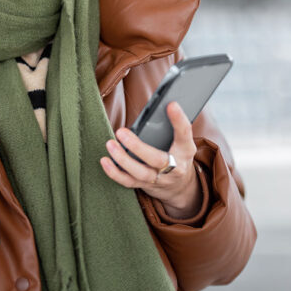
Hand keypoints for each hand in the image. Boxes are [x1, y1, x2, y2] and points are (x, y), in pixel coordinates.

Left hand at [100, 101, 201, 218]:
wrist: (180, 186)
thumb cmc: (177, 155)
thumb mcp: (182, 142)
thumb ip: (172, 128)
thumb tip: (157, 106)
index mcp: (185, 151)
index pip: (184, 134)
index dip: (179, 120)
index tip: (171, 104)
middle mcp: (174, 167)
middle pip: (157, 159)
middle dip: (137, 147)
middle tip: (121, 132)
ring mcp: (159, 179)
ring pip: (140, 173)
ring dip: (122, 159)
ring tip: (110, 144)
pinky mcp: (145, 186)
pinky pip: (128, 182)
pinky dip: (115, 173)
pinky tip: (105, 160)